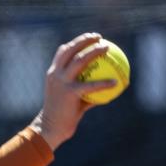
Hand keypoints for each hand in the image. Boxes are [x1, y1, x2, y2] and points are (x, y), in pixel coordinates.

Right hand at [29, 33, 116, 150]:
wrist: (49, 129)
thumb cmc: (61, 117)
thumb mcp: (70, 101)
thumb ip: (84, 92)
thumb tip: (103, 89)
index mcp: (53, 74)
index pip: (62, 52)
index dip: (75, 42)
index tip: (88, 39)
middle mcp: (56, 74)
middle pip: (70, 49)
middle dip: (84, 39)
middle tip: (99, 37)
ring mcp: (62, 82)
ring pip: (79, 60)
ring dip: (94, 51)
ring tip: (106, 48)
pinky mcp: (70, 93)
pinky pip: (91, 85)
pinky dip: (104, 83)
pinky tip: (116, 82)